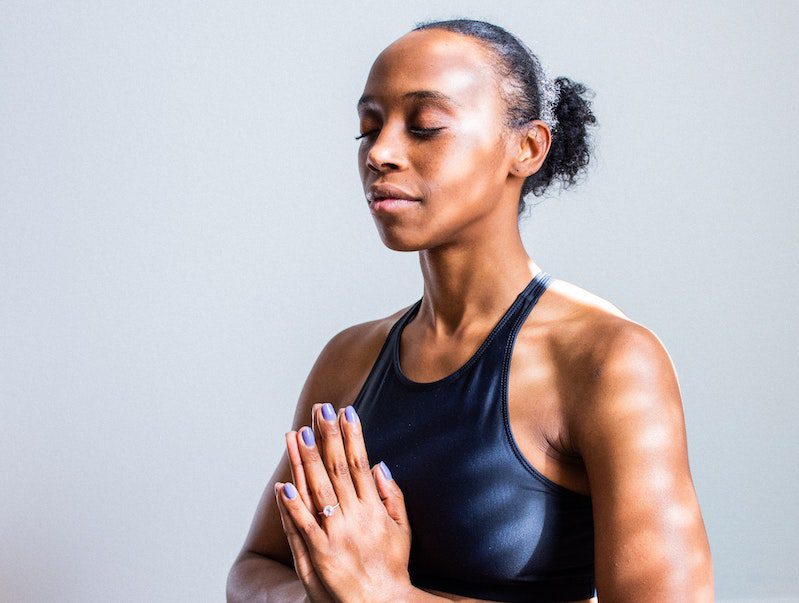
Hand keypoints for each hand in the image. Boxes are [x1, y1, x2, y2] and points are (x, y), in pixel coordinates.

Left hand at [274, 402, 412, 602]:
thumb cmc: (392, 568)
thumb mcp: (403, 529)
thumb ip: (393, 496)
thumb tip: (380, 465)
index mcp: (374, 508)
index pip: (359, 463)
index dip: (351, 435)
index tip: (344, 411)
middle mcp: (356, 517)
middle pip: (337, 470)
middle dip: (328, 437)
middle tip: (320, 410)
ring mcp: (337, 536)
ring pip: (318, 491)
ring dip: (307, 461)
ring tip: (298, 434)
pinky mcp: (320, 556)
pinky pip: (304, 528)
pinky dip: (293, 507)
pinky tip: (283, 486)